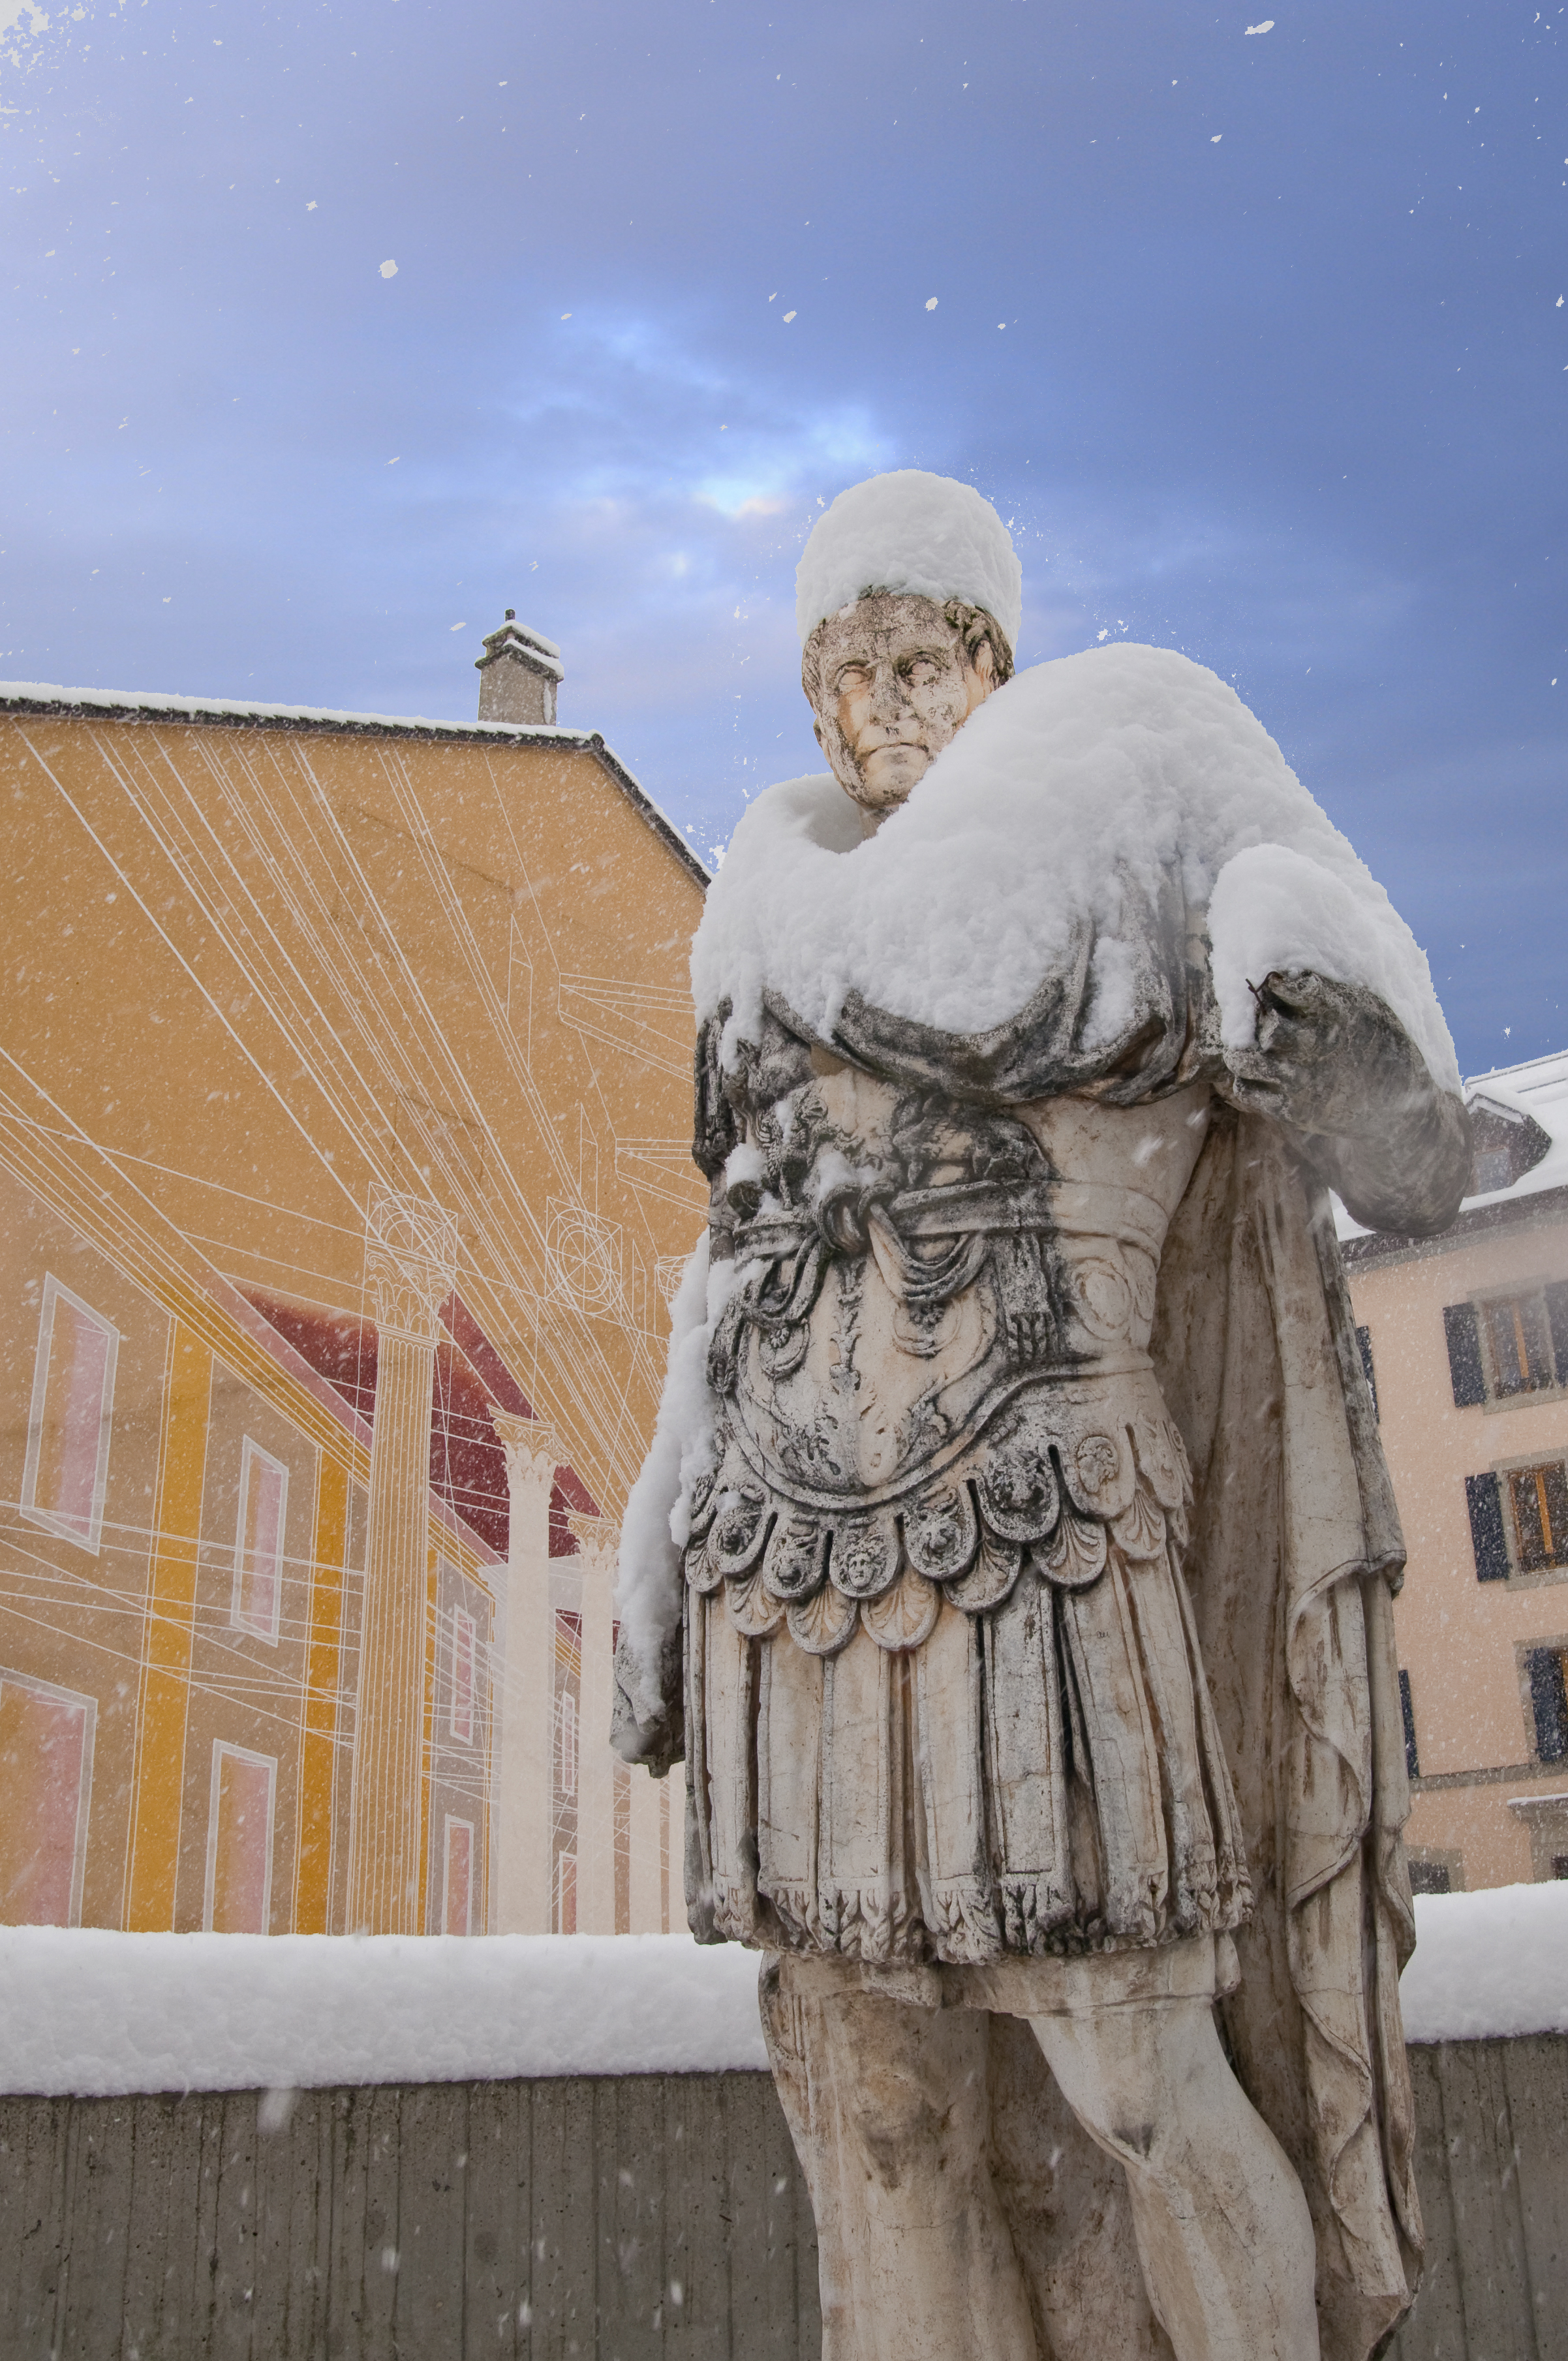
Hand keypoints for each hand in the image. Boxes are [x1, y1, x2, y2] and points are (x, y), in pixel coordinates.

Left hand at [1222, 970, 1424, 1140]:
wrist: (1399, 1101)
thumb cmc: (1381, 1044)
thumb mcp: (1365, 1006)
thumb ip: (1326, 991)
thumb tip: (1288, 975)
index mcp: (1336, 1013)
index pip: (1291, 989)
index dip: (1278, 985)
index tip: (1276, 985)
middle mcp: (1315, 1045)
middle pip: (1265, 1026)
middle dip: (1256, 1021)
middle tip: (1258, 1021)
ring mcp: (1301, 1079)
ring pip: (1244, 1059)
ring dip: (1241, 1050)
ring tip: (1249, 1047)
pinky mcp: (1292, 1109)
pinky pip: (1247, 1091)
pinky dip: (1244, 1079)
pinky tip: (1257, 1073)